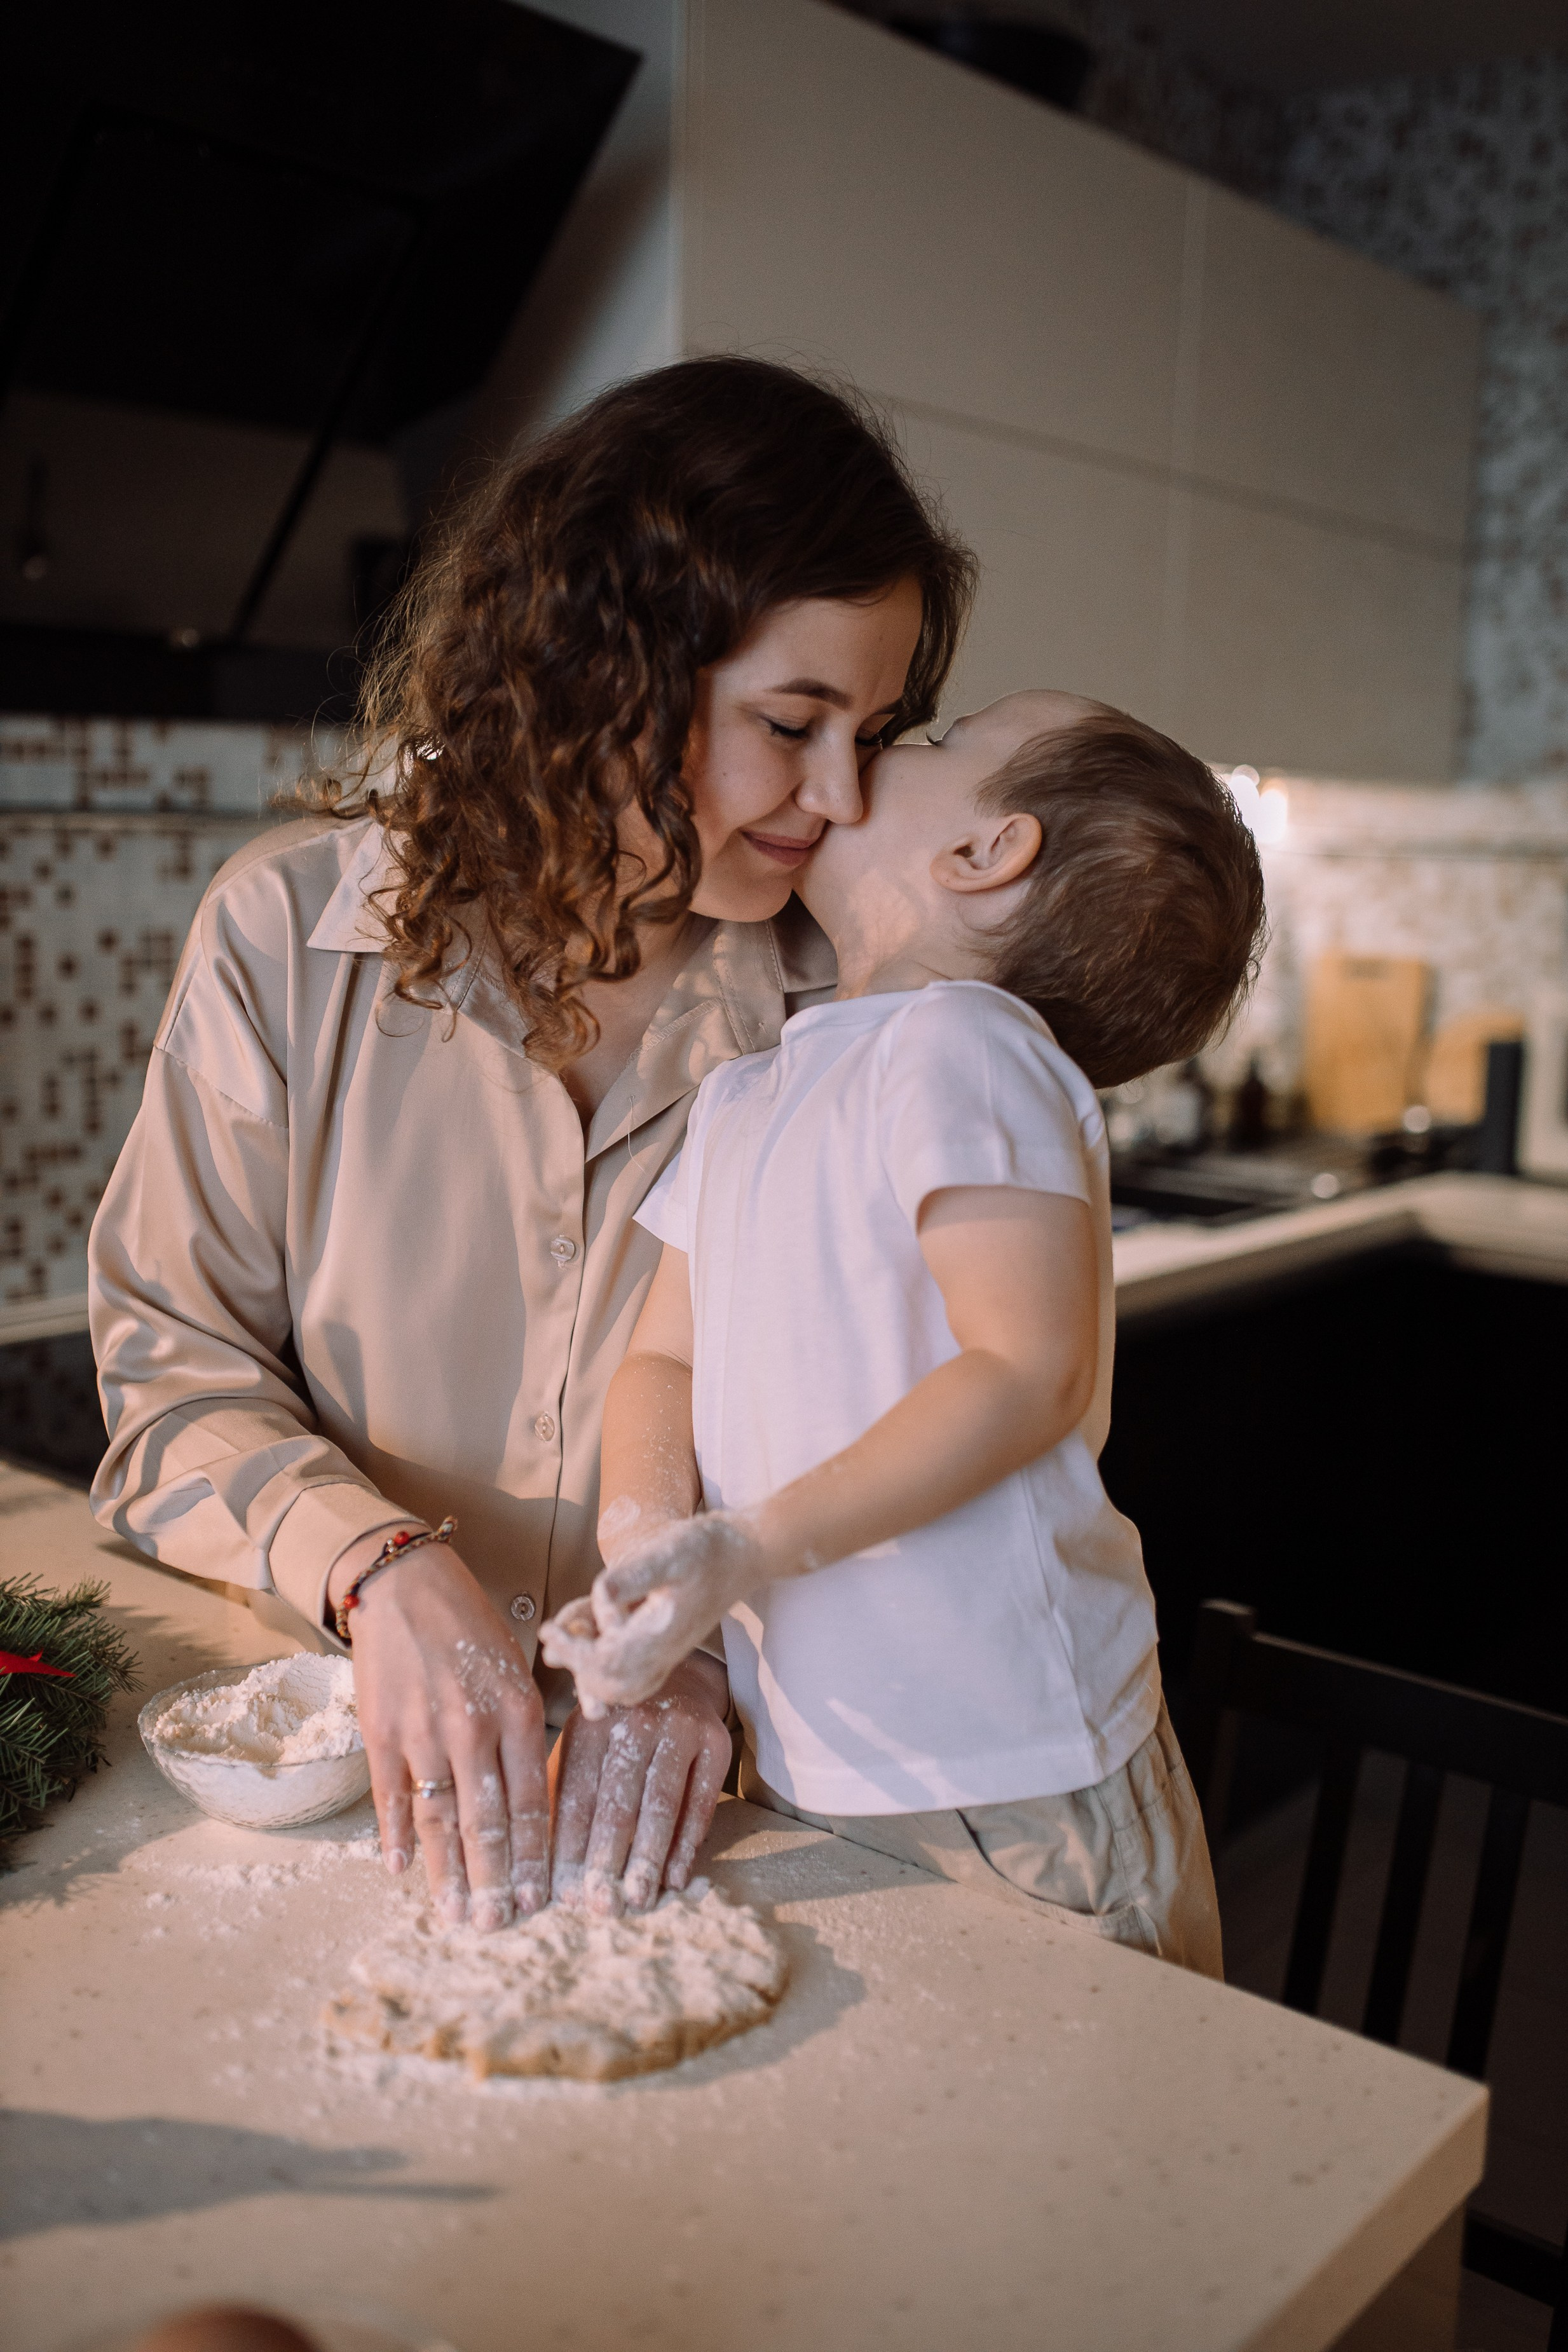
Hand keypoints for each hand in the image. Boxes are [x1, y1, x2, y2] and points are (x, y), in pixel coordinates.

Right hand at [335, 1538, 549, 1930]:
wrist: (406, 1586)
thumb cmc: (471, 1626)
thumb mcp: (519, 1668)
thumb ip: (533, 1726)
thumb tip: (549, 1783)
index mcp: (516, 1713)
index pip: (530, 1802)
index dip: (532, 1857)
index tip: (537, 1900)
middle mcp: (472, 1729)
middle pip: (485, 1822)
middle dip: (492, 1881)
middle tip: (495, 1926)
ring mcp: (422, 1735)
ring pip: (439, 1819)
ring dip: (446, 1873)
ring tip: (453, 1915)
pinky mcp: (381, 1734)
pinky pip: (390, 1797)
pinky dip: (394, 1837)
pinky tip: (400, 1872)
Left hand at [539, 1511, 762, 1711]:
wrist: (746, 1553)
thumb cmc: (708, 1548)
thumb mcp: (670, 1551)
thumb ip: (633, 1575)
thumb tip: (601, 1595)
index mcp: (662, 1634)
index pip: (607, 1662)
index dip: (573, 1652)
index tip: (547, 1632)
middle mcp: (664, 1652)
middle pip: (612, 1684)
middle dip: (577, 1667)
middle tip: (550, 1640)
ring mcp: (667, 1652)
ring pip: (623, 1686)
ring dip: (590, 1674)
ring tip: (559, 1649)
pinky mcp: (666, 1644)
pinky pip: (634, 1673)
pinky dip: (607, 1669)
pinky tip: (590, 1644)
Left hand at [549, 1651, 730, 1915]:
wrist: (680, 1683)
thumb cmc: (618, 1732)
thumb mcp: (584, 1746)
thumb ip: (565, 1795)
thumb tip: (544, 1869)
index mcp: (590, 1726)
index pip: (577, 1795)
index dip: (570, 1847)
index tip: (566, 1895)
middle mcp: (633, 1722)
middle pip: (617, 1802)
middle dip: (606, 1859)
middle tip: (600, 1907)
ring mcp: (677, 1729)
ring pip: (660, 1803)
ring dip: (647, 1857)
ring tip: (637, 1899)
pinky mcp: (715, 1741)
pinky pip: (701, 1801)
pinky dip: (688, 1843)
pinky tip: (676, 1878)